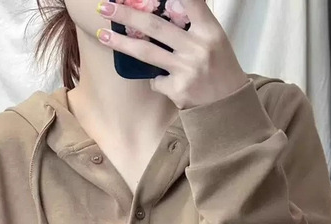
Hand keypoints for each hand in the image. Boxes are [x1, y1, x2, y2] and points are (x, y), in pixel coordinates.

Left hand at [95, 0, 247, 108]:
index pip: (191, 1)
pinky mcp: (177, 90)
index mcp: (209, 30)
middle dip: (127, 14)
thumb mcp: (213, 40)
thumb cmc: (220, 68)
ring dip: (121, 43)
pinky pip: (156, 80)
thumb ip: (192, 25)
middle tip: (104, 6)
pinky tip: (169, 82)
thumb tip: (160, 10)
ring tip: (102, 35)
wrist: (228, 106)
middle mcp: (197, 47)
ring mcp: (186, 70)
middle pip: (155, 26)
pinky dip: (156, 80)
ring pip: (146, 52)